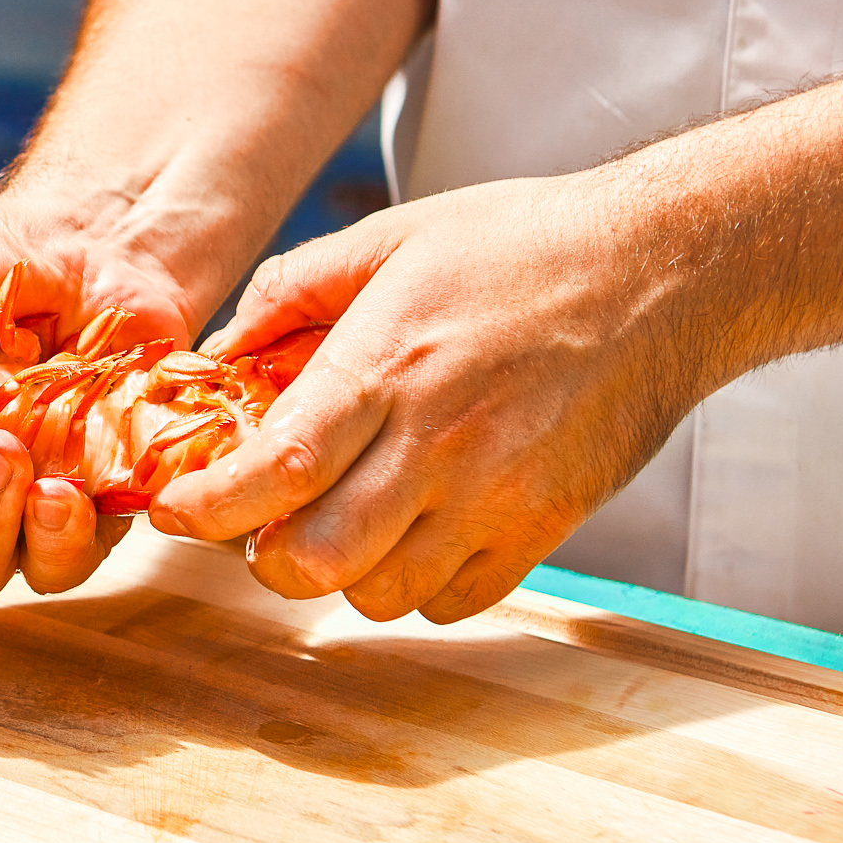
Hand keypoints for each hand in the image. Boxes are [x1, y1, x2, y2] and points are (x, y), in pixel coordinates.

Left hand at [152, 168, 718, 623]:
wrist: (668, 270)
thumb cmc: (520, 247)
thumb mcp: (390, 240)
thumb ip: (289, 294)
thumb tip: (216, 353)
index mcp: (388, 364)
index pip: (277, 469)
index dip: (208, 507)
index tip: (174, 510)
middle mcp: (439, 442)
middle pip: (317, 560)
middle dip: (264, 559)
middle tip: (259, 525)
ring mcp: (499, 495)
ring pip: (379, 595)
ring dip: (339, 574)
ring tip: (342, 523)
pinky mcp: (547, 527)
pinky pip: (452, 602)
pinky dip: (413, 588)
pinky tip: (410, 535)